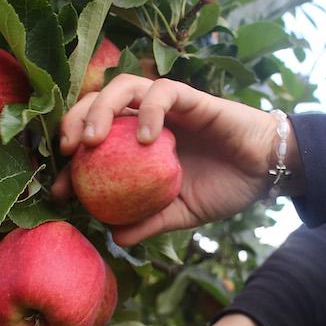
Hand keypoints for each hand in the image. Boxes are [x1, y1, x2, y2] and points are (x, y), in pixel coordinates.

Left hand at [55, 75, 297, 245]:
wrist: (266, 173)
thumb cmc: (224, 188)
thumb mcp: (182, 213)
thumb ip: (150, 221)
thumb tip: (114, 237)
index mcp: (137, 143)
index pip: (93, 140)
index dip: (70, 162)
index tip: (59, 190)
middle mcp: (148, 118)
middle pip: (98, 103)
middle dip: (73, 122)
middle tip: (68, 154)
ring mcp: (168, 105)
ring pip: (123, 87)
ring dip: (100, 109)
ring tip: (92, 142)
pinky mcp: (191, 97)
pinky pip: (163, 92)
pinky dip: (149, 111)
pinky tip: (146, 139)